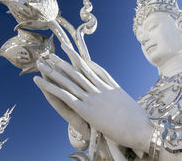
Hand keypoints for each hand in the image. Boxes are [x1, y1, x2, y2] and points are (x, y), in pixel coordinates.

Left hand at [34, 42, 151, 152]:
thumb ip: (123, 100)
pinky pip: (64, 95)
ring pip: (69, 79)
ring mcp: (93, 97)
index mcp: (112, 87)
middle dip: (65, 61)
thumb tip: (122, 100)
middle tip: (52, 54)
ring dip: (54, 70)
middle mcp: (101, 88)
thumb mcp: (131, 106)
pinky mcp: (86, 109)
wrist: (141, 128)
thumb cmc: (140, 122)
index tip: (74, 54)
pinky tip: (40, 80)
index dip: (83, 61)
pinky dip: (50, 86)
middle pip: (79, 71)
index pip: (95, 70)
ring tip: (42, 62)